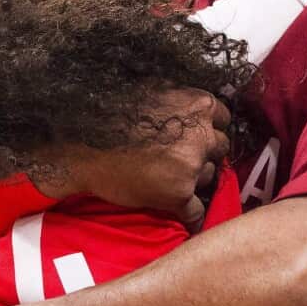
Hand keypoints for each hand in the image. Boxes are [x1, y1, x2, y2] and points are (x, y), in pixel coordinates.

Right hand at [63, 87, 229, 227]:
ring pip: (210, 177)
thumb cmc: (111, 115)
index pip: (224, 119)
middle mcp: (201, 134)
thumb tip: (197, 106)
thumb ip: (181, 99)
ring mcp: (192, 166)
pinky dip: (190, 215)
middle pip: (220, 148)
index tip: (199, 136)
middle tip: (185, 158)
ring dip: (196, 180)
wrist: (83, 148)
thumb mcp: (153, 90)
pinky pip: (196, 212)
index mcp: (198, 105)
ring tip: (171, 179)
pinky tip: (183, 215)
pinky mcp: (179, 195)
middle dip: (206, 153)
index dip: (209, 129)